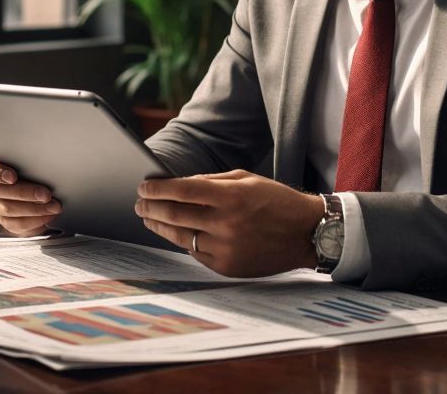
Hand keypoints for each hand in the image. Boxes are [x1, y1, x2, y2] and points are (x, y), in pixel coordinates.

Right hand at [0, 153, 61, 235]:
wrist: (42, 185)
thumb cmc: (34, 164)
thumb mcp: (31, 157)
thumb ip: (30, 157)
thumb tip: (46, 157)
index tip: (13, 177)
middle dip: (25, 193)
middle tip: (46, 195)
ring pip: (8, 209)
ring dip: (34, 208)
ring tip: (54, 206)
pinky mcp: (5, 219)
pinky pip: (16, 224)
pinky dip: (35, 220)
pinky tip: (49, 215)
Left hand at [135, 169, 324, 277]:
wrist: (306, 233)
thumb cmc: (276, 201)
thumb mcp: (246, 180)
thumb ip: (211, 182)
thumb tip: (178, 185)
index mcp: (231, 197)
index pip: (181, 190)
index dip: (157, 188)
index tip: (143, 186)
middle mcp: (227, 224)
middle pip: (174, 215)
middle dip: (151, 208)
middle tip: (139, 204)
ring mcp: (227, 248)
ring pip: (181, 237)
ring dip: (160, 227)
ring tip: (150, 219)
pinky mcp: (228, 267)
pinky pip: (197, 253)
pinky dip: (185, 242)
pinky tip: (177, 233)